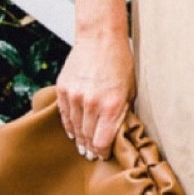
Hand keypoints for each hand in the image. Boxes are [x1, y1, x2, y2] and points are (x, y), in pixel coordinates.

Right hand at [55, 30, 134, 159]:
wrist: (100, 38)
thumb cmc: (120, 63)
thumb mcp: (130, 90)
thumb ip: (122, 113)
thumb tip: (117, 134)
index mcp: (111, 106)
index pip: (102, 142)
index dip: (102, 153)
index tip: (103, 156)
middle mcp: (91, 104)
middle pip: (87, 137)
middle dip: (90, 148)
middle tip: (91, 156)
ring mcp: (75, 96)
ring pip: (75, 128)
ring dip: (79, 140)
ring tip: (82, 147)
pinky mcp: (63, 89)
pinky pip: (65, 115)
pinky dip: (69, 126)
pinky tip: (72, 133)